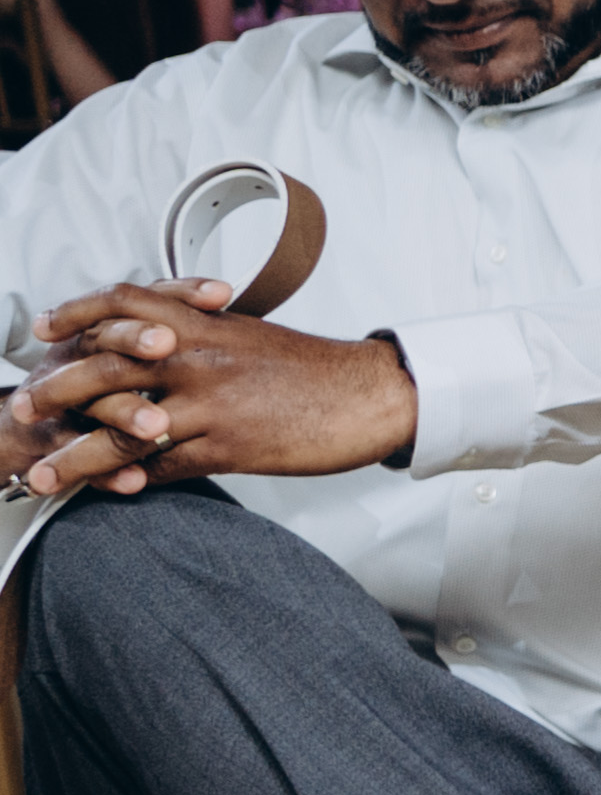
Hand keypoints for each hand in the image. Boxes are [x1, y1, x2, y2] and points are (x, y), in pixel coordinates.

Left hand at [15, 285, 416, 497]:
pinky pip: (164, 468)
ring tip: (41, 477)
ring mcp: (211, 405)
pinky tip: (113, 490)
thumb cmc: (317, 369)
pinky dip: (132, 481)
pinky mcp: (231, 448)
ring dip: (73, 459)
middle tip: (24, 411)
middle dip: (54, 394)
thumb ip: (201, 333)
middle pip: (102, 370)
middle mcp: (197, 359)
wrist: (373, 394)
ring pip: (121, 433)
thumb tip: (160, 339)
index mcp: (202, 324)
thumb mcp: (250, 335)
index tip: (43, 329)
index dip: (74, 314)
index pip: (120, 304)